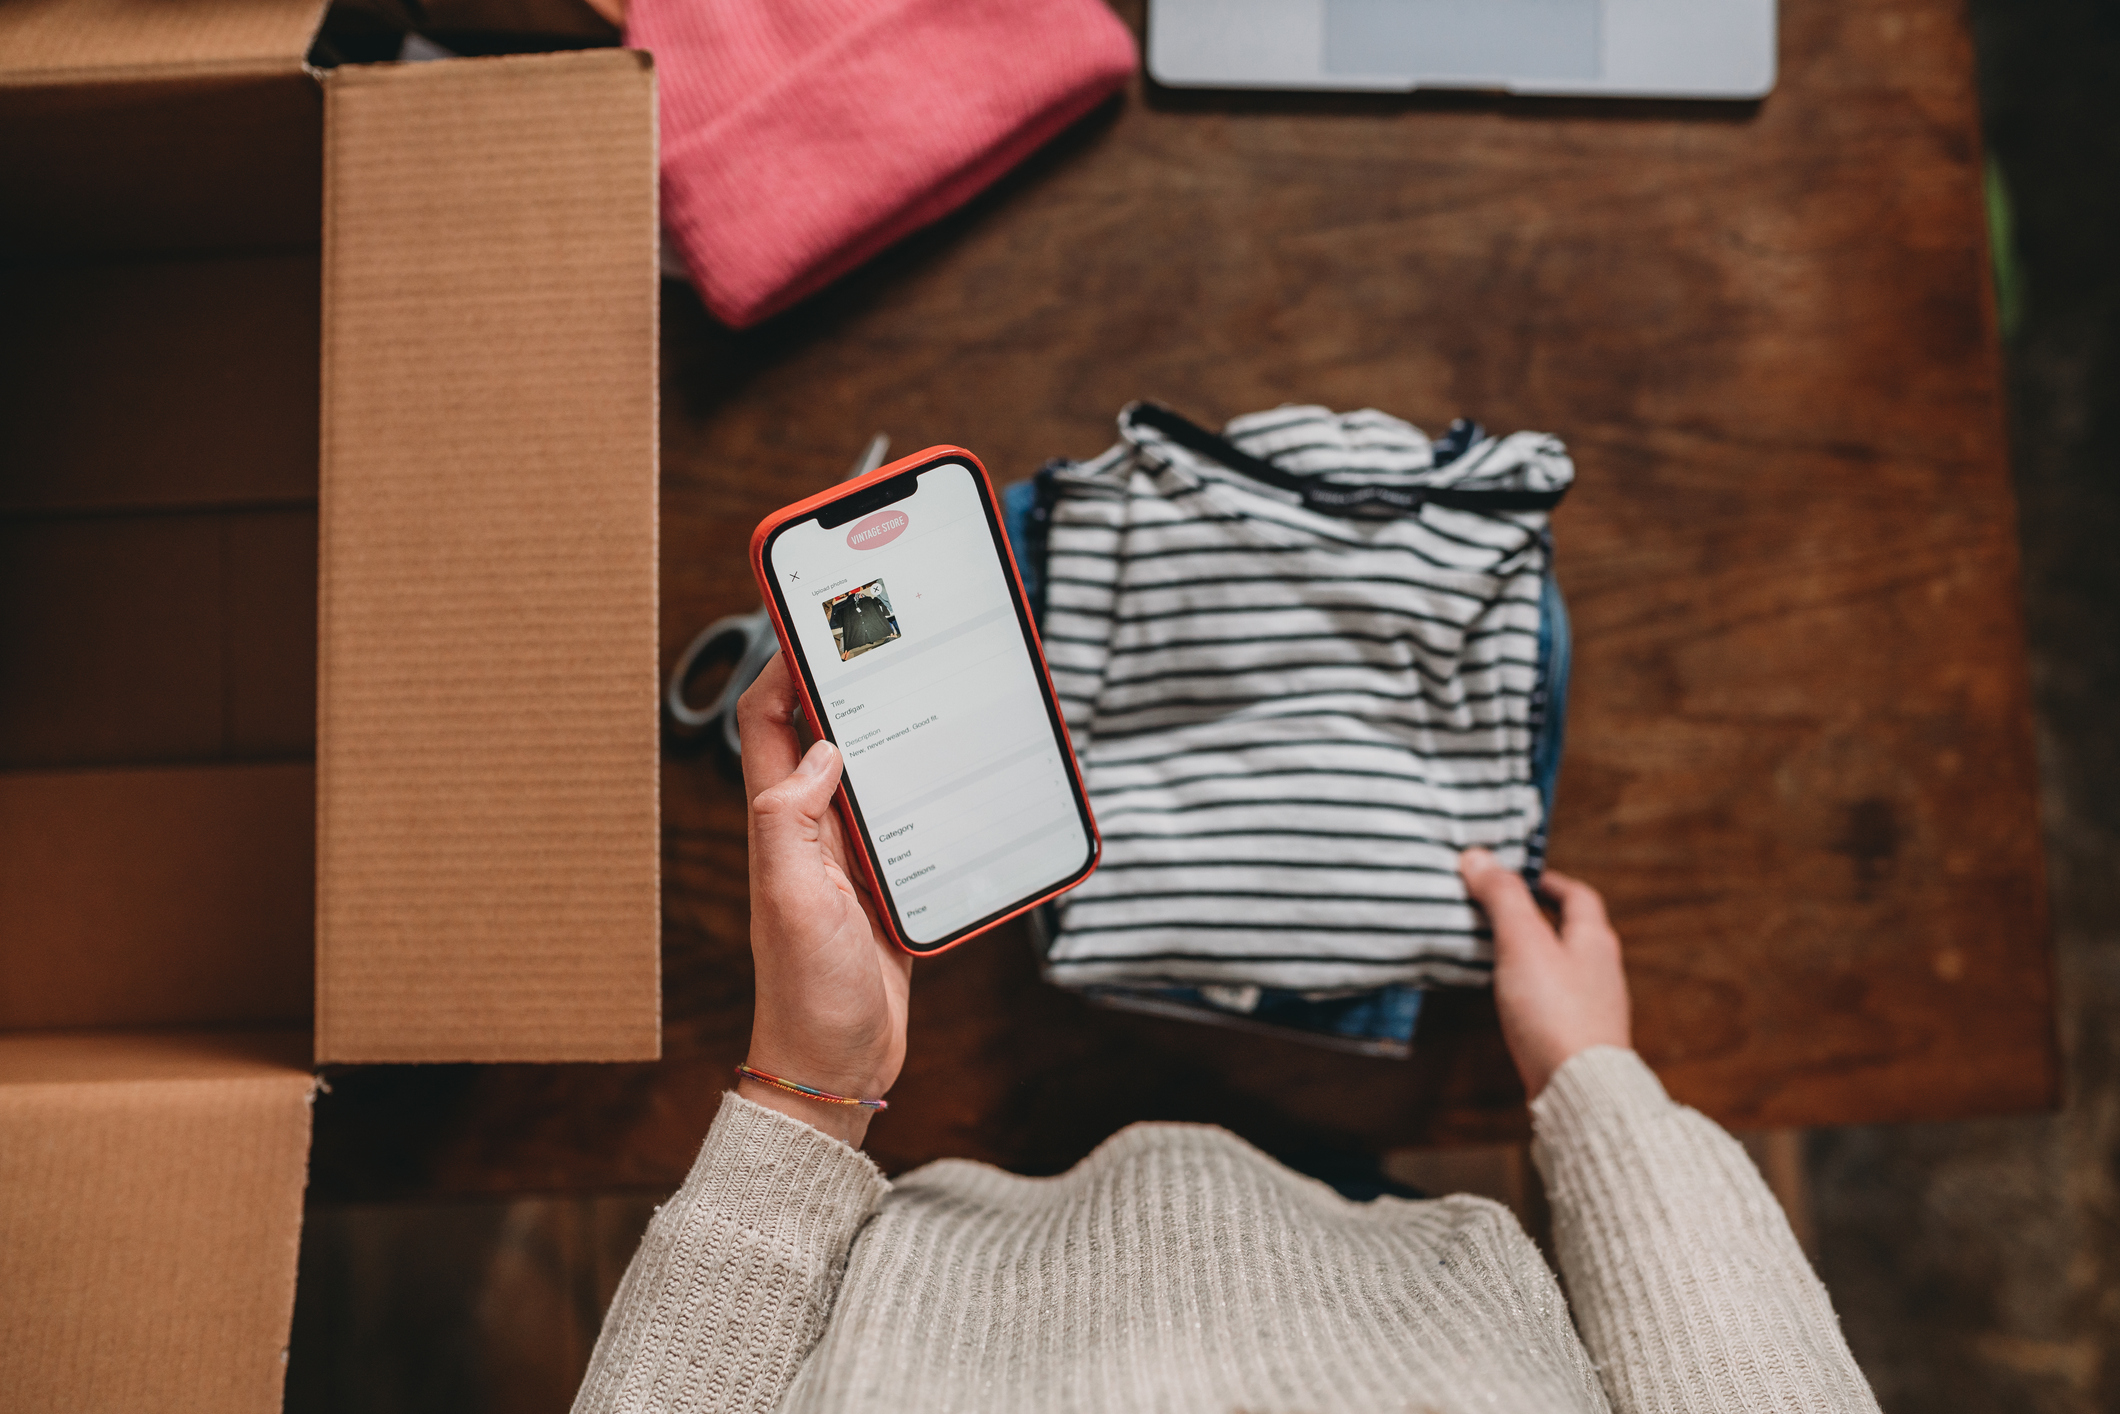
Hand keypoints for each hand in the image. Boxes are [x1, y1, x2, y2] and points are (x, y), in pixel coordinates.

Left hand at [736, 654, 911, 1146]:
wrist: (840, 1063)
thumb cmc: (804, 991)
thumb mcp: (791, 901)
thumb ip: (791, 822)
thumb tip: (820, 750)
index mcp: (780, 822)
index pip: (771, 719)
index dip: (786, 663)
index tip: (819, 615)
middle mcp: (812, 828)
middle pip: (826, 729)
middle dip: (849, 679)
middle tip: (889, 634)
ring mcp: (852, 853)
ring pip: (872, 767)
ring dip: (894, 726)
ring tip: (932, 682)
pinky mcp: (889, 880)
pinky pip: (909, 815)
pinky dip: (931, 784)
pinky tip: (964, 768)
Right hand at [1459, 849, 1630, 1099]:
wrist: (1578, 1090)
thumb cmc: (1555, 1012)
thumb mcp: (1523, 943)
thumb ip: (1502, 898)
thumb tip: (1479, 857)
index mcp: (1594, 940)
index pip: (1577, 895)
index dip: (1548, 880)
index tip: (1518, 875)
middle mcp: (1600, 971)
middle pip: (1572, 930)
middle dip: (1538, 916)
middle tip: (1499, 909)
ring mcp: (1592, 1007)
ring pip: (1562, 967)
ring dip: (1533, 954)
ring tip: (1495, 949)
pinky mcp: (1577, 1038)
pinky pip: (1554, 1000)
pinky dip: (1531, 989)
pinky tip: (1508, 999)